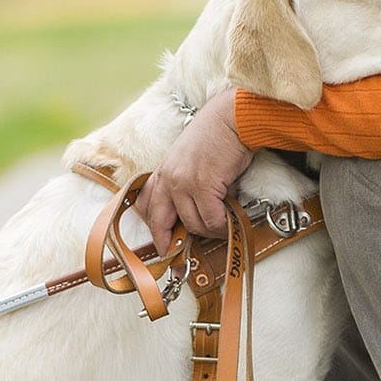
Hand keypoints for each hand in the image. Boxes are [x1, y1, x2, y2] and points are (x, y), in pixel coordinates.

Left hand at [139, 88, 253, 240]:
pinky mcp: (203, 186)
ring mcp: (184, 182)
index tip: (163, 248)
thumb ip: (188, 183)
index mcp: (164, 170)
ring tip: (224, 223)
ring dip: (210, 229)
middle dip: (172, 244)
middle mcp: (169, 177)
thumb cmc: (219, 135)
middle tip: (181, 262)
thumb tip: (200, 212)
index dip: (155, 231)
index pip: (148, 206)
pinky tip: (231, 218)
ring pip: (193, 224)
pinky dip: (223, 225)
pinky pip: (212, 220)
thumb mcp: (192, 159)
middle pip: (162, 222)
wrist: (233, 118)